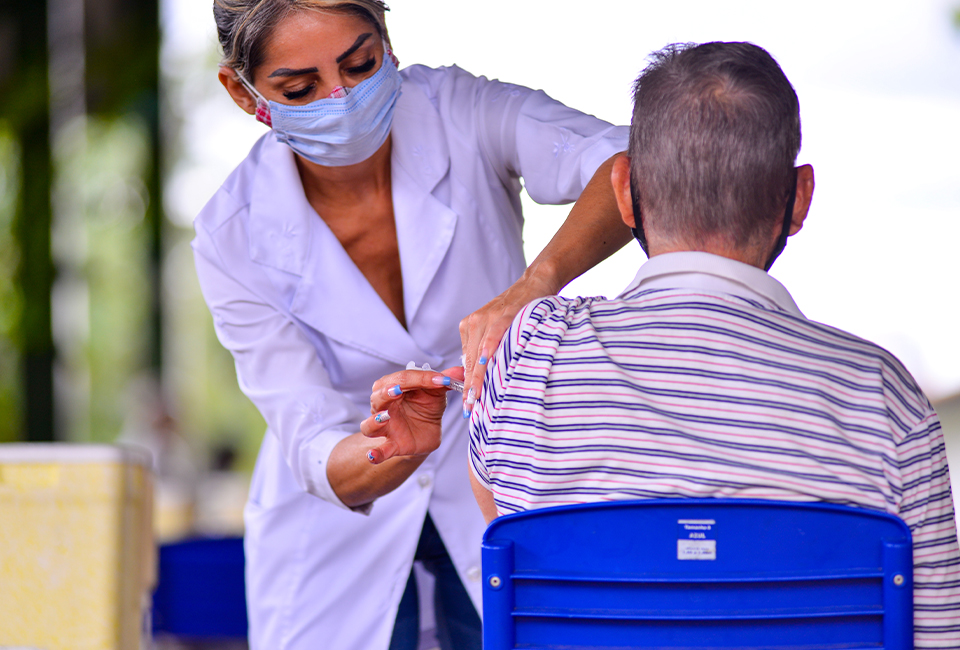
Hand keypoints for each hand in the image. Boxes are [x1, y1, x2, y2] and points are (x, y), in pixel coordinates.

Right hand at [362, 367, 464, 463]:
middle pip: (378, 396)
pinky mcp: (392, 445)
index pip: (403, 378)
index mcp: (394, 387)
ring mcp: (386, 426)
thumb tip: (460, 370)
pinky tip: (373, 456)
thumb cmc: (426, 407)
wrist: (427, 432)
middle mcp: (384, 406)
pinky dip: (375, 454)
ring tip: (385, 417)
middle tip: (398, 390)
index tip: (442, 380)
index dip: (422, 378)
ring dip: (375, 420)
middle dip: (387, 392)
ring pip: (369, 424)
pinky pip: (379, 451)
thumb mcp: (437, 392)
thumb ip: (445, 381)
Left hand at [459, 271, 554, 413]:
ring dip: (478, 377)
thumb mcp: (499, 330)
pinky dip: (489, 354)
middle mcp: (474, 323)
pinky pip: (492, 337)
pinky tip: (486, 370)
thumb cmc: (521, 312)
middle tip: (470, 409)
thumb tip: (478, 378)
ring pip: (478, 353)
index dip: (467, 384)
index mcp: (470, 328)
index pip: (466, 362)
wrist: (536, 283)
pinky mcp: (502, 314)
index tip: (468, 406)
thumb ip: (487, 350)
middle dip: (470, 386)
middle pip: (469, 361)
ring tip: (477, 398)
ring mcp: (486, 317)